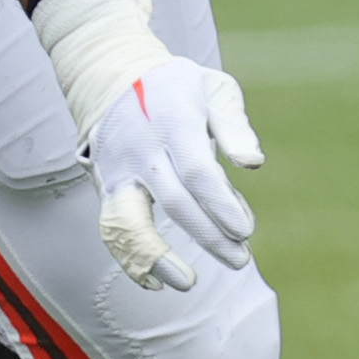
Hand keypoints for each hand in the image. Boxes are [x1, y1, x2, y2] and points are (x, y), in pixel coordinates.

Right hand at [29, 0, 262, 289]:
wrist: (112, 76)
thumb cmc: (179, 87)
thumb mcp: (215, 89)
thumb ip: (235, 126)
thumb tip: (253, 163)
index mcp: (173, 121)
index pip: (197, 171)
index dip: (220, 204)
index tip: (245, 231)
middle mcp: (141, 149)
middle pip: (172, 201)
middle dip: (207, 234)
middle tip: (240, 258)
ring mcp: (117, 169)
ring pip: (127, 220)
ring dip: (156, 256)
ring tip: (187, 283)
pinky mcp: (105, 186)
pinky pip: (112, 227)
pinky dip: (129, 257)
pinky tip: (155, 281)